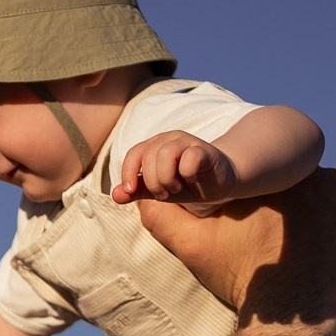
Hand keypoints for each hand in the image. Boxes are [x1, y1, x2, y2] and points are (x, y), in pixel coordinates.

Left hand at [112, 131, 236, 207]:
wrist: (220, 182)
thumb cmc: (187, 183)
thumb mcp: (159, 190)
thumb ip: (138, 191)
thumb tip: (115, 196)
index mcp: (155, 146)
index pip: (134, 154)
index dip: (128, 173)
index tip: (130, 191)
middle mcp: (169, 139)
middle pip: (148, 157)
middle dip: (152, 182)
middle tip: (165, 194)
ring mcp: (188, 142)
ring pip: (165, 155)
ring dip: (167, 179)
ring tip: (176, 188)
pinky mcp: (205, 150)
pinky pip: (189, 159)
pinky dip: (187, 175)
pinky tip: (192, 180)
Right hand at [135, 168, 335, 321]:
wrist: (290, 313)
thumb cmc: (241, 279)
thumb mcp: (195, 249)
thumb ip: (164, 220)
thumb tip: (140, 200)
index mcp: (260, 176)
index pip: (255, 175)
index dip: (251, 198)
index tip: (251, 222)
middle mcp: (299, 172)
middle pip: (286, 179)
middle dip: (280, 202)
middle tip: (272, 235)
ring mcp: (333, 187)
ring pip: (314, 189)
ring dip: (307, 207)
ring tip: (293, 239)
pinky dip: (331, 217)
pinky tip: (317, 241)